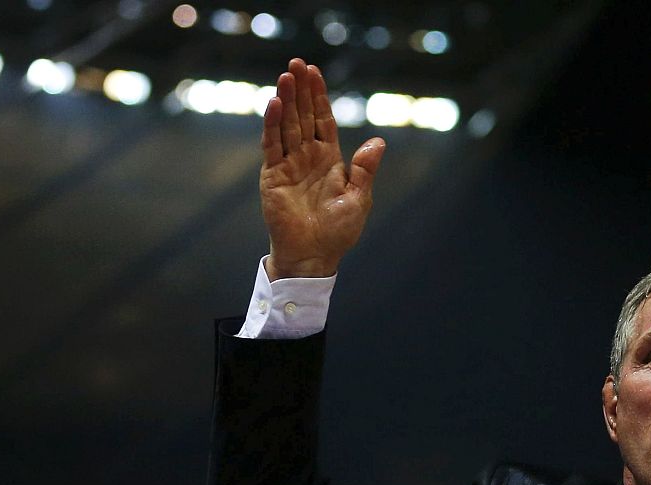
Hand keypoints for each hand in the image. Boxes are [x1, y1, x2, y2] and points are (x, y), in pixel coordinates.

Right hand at [260, 58, 384, 279]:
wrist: (314, 255)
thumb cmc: (339, 231)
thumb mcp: (359, 198)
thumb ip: (365, 169)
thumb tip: (378, 141)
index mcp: (329, 158)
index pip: (322, 119)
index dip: (318, 96)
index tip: (314, 71)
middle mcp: (307, 156)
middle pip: (302, 115)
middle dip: (300, 89)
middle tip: (296, 63)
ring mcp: (289, 164)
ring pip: (287, 125)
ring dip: (286, 100)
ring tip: (286, 76)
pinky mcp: (273, 175)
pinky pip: (272, 145)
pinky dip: (273, 125)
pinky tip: (275, 105)